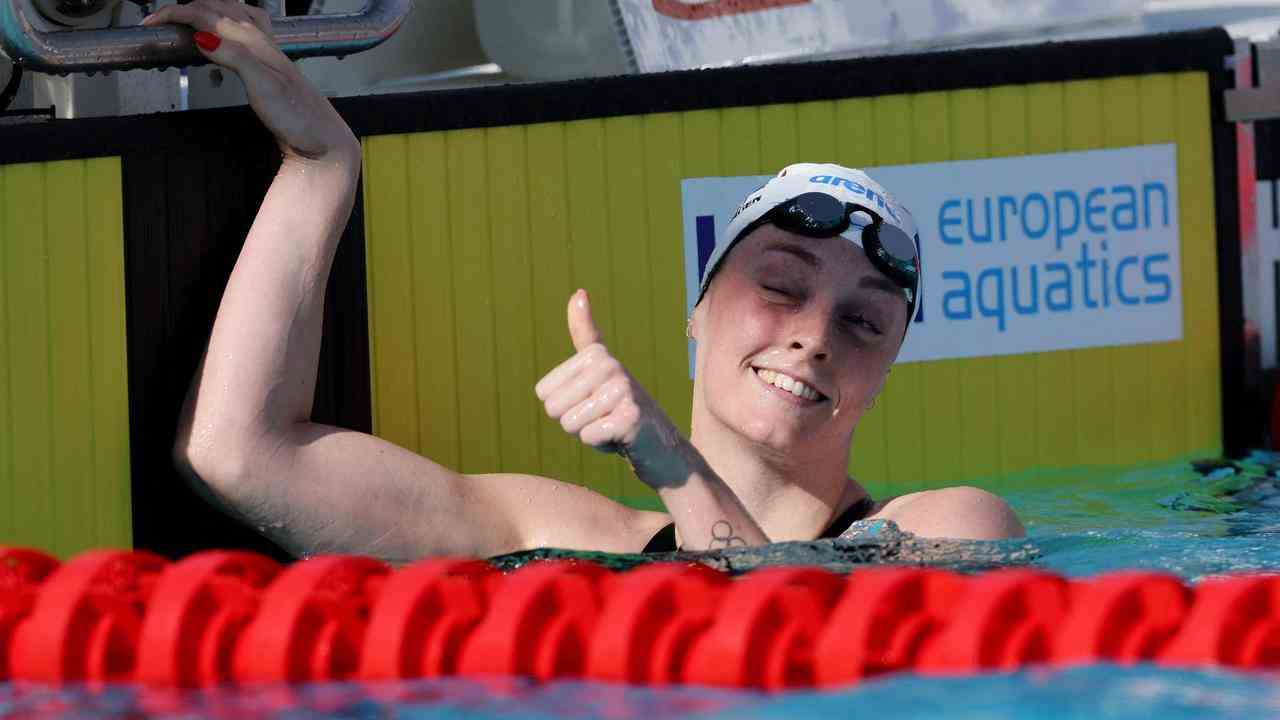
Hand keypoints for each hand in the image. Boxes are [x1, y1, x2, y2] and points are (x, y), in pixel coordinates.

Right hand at [142, 0, 358, 163]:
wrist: (323, 138)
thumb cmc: (297, 117)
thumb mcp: (262, 87)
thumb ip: (235, 57)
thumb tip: (202, 37)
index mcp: (254, 42)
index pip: (207, 15)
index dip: (176, 14)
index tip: (150, 24)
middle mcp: (262, 40)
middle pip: (217, 7)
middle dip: (186, 8)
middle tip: (160, 20)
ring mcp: (268, 50)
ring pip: (233, 12)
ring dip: (206, 8)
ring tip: (185, 16)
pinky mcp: (271, 62)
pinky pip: (247, 26)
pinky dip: (228, 18)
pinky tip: (227, 28)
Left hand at [535, 290, 686, 483]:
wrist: (658, 441)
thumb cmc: (619, 406)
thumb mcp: (598, 367)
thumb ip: (585, 332)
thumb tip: (579, 291)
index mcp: (595, 355)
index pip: (544, 393)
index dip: (563, 406)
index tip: (590, 402)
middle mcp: (610, 366)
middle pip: (554, 409)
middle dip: (574, 422)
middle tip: (601, 417)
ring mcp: (622, 391)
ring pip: (570, 424)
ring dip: (588, 433)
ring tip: (611, 425)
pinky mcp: (629, 417)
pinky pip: (589, 437)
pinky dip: (602, 445)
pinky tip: (620, 437)